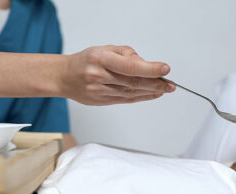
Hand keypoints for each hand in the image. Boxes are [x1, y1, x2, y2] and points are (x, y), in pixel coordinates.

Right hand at [60, 45, 175, 104]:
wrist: (64, 77)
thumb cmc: (85, 61)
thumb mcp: (103, 49)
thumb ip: (125, 54)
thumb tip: (144, 64)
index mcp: (100, 59)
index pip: (129, 66)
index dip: (149, 69)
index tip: (164, 69)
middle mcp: (99, 76)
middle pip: (132, 82)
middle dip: (155, 83)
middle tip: (170, 84)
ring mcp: (100, 91)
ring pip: (130, 93)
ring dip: (150, 92)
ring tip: (165, 89)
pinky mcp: (101, 102)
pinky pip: (125, 100)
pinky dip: (141, 98)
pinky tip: (152, 95)